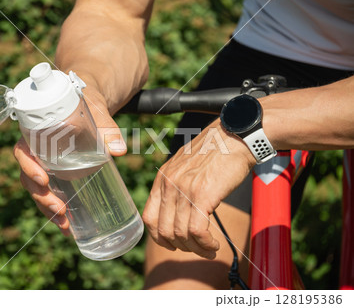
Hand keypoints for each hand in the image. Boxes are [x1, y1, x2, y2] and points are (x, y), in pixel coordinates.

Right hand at [13, 83, 126, 234]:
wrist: (88, 103)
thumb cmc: (86, 102)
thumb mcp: (97, 109)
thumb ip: (107, 126)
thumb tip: (119, 150)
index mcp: (37, 132)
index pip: (23, 151)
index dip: (28, 168)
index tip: (43, 180)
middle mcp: (37, 151)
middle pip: (29, 178)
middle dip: (41, 197)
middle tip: (59, 209)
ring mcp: (47, 164)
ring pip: (39, 190)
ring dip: (48, 209)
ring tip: (64, 225)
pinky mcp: (58, 172)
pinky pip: (51, 192)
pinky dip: (57, 210)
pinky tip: (69, 226)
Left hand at [142, 120, 255, 257]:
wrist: (235, 136)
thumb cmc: (215, 152)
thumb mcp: (185, 166)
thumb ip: (176, 186)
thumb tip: (177, 213)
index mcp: (162, 178)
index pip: (148, 218)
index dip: (159, 237)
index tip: (173, 244)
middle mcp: (169, 184)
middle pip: (164, 230)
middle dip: (181, 246)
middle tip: (196, 248)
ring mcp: (184, 190)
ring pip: (181, 234)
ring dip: (196, 248)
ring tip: (209, 248)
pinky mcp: (203, 195)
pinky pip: (198, 231)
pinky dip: (205, 244)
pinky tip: (214, 244)